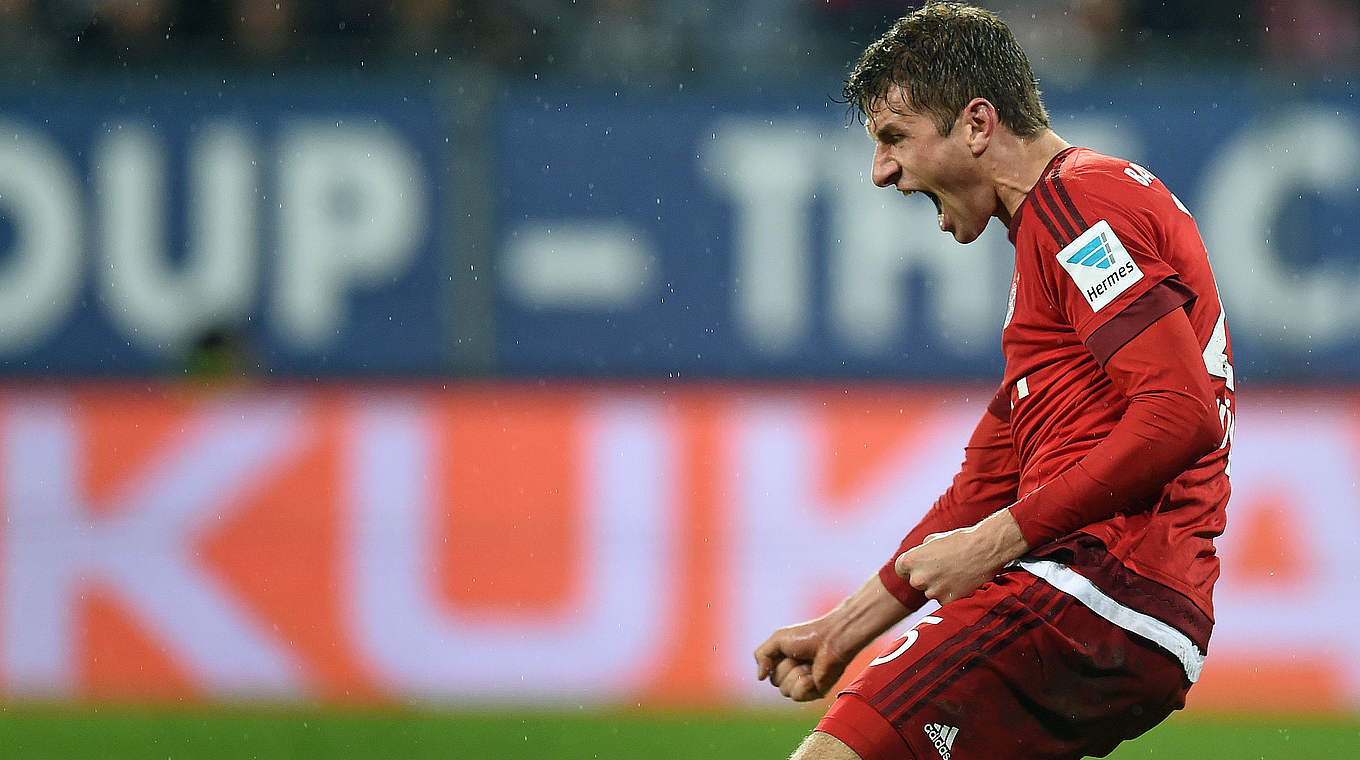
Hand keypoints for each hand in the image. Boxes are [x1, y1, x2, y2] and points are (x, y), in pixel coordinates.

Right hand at [753, 614, 854, 701]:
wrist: (830, 640)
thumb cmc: (807, 636)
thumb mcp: (777, 640)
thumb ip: (761, 656)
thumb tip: (760, 678)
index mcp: (785, 663)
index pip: (769, 673)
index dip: (774, 662)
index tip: (788, 650)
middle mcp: (794, 675)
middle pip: (776, 682)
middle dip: (786, 667)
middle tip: (800, 656)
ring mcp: (805, 685)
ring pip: (785, 691)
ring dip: (796, 674)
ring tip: (809, 664)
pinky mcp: (816, 692)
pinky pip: (798, 695)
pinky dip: (804, 683)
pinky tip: (814, 674)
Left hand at [895, 508, 1028, 603]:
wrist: (985, 550)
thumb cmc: (959, 541)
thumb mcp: (933, 540)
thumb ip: (920, 553)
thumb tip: (917, 561)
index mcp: (910, 562)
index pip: (900, 570)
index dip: (910, 567)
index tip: (921, 566)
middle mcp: (917, 579)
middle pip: (917, 582)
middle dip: (927, 577)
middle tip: (944, 567)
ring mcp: (932, 593)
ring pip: (932, 592)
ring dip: (940, 586)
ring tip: (957, 572)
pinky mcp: (947, 602)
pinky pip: (945, 600)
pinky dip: (952, 594)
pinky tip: (962, 582)